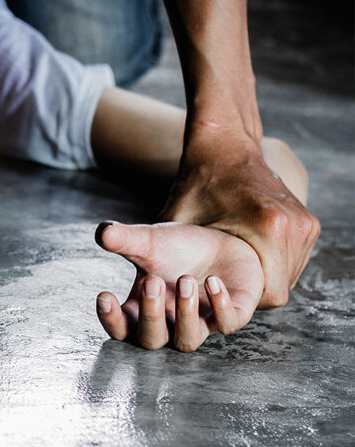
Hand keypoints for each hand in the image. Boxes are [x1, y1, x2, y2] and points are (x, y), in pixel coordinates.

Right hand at [94, 221, 264, 351]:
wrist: (220, 242)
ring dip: (185, 314)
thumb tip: (103, 231)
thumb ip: (124, 239)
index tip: (104, 295)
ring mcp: (201, 323)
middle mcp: (170, 323)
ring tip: (186, 279)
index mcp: (143, 309)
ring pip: (186, 341)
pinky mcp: (233, 315)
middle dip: (151, 314)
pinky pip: (227, 325)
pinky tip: (214, 281)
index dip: (111, 321)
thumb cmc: (177, 249)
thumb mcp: (149, 241)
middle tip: (153, 282)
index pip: (121, 330)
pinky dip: (220, 306)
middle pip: (151, 341)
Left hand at [160, 128, 318, 307]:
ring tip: (230, 269)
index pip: (270, 295)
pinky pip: (293, 262)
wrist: (224, 146)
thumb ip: (157, 252)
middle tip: (219, 281)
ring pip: (289, 276)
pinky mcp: (309, 223)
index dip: (241, 301)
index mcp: (269, 228)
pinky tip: (244, 256)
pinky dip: (272, 265)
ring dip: (263, 279)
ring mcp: (307, 224)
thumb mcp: (174, 221)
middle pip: (280, 288)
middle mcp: (296, 226)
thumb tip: (137, 283)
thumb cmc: (197, 185)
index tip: (215, 290)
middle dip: (250, 292)